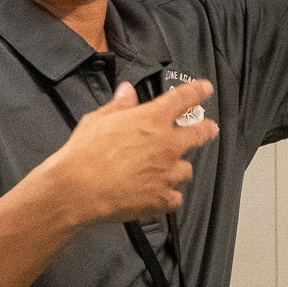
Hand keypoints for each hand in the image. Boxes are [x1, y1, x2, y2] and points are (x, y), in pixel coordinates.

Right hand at [43, 79, 217, 226]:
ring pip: (187, 169)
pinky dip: (169, 196)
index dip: (198, 91)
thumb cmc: (85, 152)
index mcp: (152, 119)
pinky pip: (175, 197)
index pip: (183, 99)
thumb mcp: (98, 120)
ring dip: (179, 167)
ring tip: (170, 169)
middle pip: (198, 133)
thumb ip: (119, 105)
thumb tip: (127, 91)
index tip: (206, 88)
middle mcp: (166, 144)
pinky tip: (160, 195)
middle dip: (206, 129)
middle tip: (210, 128)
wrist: (77, 189)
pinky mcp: (161, 198)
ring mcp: (167, 172)